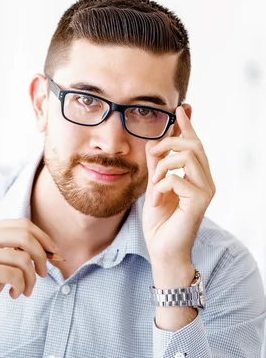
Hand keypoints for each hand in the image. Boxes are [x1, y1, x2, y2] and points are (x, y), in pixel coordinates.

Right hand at [0, 218, 56, 331]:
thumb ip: (16, 247)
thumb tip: (50, 247)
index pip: (22, 223)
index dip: (43, 237)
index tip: (53, 252)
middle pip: (26, 236)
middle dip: (42, 256)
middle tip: (43, 274)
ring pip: (24, 258)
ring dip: (31, 279)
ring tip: (25, 290)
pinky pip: (17, 275)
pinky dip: (21, 287)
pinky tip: (13, 294)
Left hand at [143, 106, 215, 275]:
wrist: (162, 248)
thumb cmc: (160, 220)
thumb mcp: (154, 186)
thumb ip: (156, 165)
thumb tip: (154, 143)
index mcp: (196, 175)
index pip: (194, 144)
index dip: (187, 125)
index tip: (181, 108)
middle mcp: (206, 180)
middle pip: (193, 144)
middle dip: (168, 142)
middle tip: (152, 154)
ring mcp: (205, 190)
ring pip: (187, 156)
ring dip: (162, 167)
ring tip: (154, 184)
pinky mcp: (200, 202)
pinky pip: (177, 178)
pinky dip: (160, 186)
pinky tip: (156, 199)